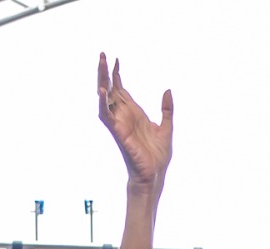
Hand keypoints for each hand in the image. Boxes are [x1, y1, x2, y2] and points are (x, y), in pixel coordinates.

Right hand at [97, 54, 172, 186]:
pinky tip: (102, 91)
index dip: (118, 74)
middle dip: (106, 72)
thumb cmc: (157, 156)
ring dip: (102, 81)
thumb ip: (166, 110)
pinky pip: (106, 115)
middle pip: (111, 89)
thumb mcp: (167, 127)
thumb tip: (167, 90)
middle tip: (103, 54)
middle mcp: (124, 116)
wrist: (154, 174)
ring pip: (105, 98)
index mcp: (134, 113)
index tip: (116, 59)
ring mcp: (119, 123)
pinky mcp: (118, 132)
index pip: (121, 89)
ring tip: (101, 64)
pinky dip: (103, 103)